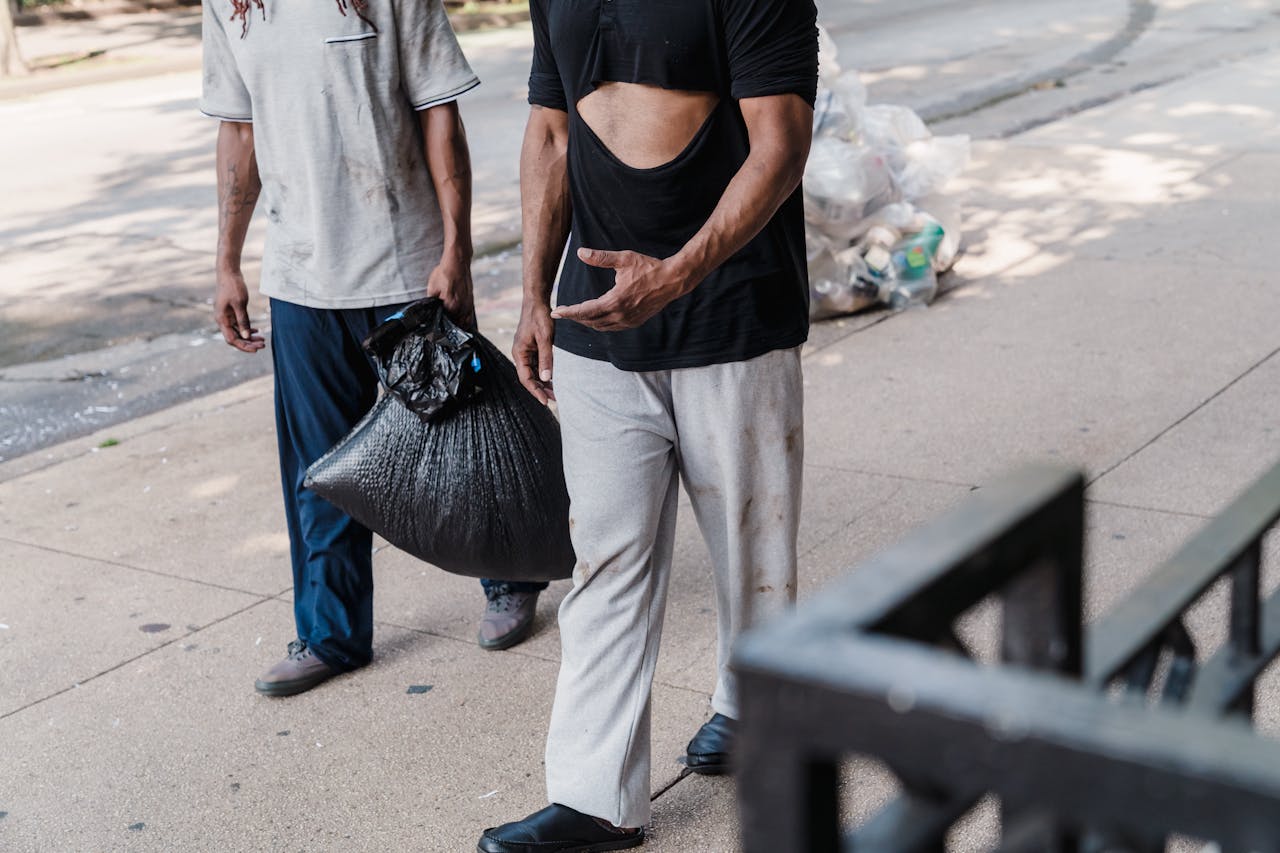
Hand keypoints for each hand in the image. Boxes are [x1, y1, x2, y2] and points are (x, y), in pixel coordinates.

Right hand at [214, 268, 264, 352]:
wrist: (228, 273)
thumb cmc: (233, 286)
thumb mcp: (240, 304)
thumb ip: (243, 321)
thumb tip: (246, 336)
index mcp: (221, 319)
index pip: (232, 339)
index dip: (243, 346)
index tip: (256, 349)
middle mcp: (222, 320)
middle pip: (235, 337)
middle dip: (248, 343)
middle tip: (263, 345)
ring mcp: (226, 316)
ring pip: (237, 332)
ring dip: (249, 337)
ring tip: (262, 340)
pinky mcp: (230, 312)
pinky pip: (238, 325)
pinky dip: (247, 329)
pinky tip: (256, 331)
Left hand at [426, 254, 476, 329]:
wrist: (457, 262)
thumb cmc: (445, 273)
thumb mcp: (432, 288)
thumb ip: (431, 302)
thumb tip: (430, 311)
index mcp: (451, 305)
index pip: (445, 323)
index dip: (440, 326)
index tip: (435, 327)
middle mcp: (462, 307)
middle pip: (455, 325)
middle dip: (449, 326)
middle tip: (442, 327)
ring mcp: (468, 305)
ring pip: (464, 323)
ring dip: (457, 325)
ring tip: (450, 325)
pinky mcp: (471, 302)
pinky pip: (469, 317)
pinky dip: (464, 321)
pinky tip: (459, 321)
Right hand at [513, 300, 555, 403]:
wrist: (537, 301)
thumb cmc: (539, 317)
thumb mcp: (545, 338)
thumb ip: (546, 358)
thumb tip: (546, 379)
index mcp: (519, 353)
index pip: (526, 378)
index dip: (536, 391)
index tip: (546, 401)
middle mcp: (521, 354)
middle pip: (529, 378)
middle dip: (541, 389)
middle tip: (554, 400)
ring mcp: (526, 351)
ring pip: (534, 372)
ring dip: (543, 383)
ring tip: (555, 393)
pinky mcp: (532, 348)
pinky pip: (537, 365)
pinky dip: (545, 373)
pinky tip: (554, 379)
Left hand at [550, 248, 692, 330]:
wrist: (672, 280)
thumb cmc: (648, 268)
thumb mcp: (624, 259)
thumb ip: (600, 257)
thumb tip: (580, 252)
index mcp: (615, 301)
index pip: (585, 311)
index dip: (569, 312)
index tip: (555, 312)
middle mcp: (621, 315)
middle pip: (590, 321)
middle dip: (574, 317)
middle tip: (562, 312)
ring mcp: (628, 321)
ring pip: (601, 327)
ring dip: (587, 322)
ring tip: (575, 315)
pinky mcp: (635, 322)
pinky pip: (612, 327)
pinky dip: (600, 324)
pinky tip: (595, 319)